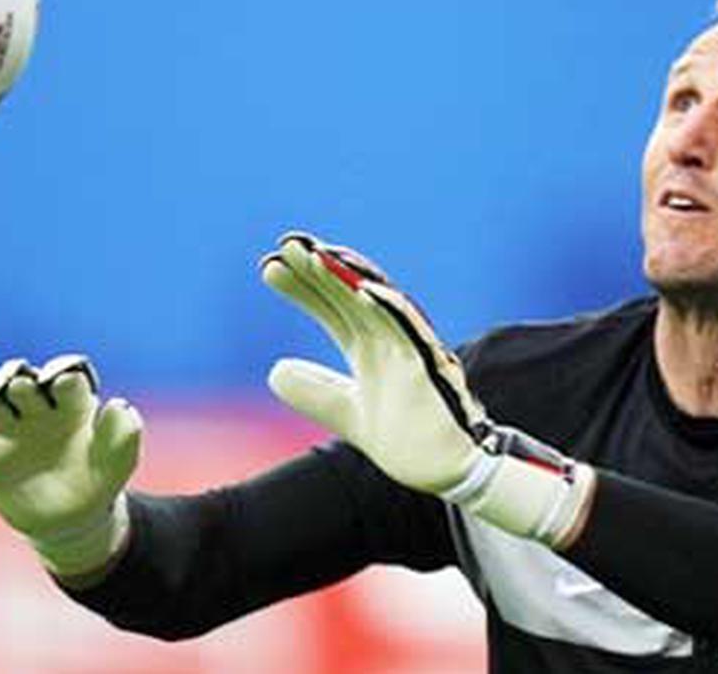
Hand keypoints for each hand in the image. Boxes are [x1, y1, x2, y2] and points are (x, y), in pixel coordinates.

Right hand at [0, 355, 140, 574]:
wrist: (73, 518)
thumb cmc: (99, 478)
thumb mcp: (120, 460)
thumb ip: (124, 433)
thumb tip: (117, 403)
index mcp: (72, 402)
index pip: (63, 377)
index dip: (60, 376)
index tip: (59, 384)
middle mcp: (36, 408)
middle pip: (20, 382)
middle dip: (17, 379)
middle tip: (19, 386)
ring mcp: (7, 430)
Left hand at [260, 232, 483, 493]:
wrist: (448, 472)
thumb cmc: (408, 440)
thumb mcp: (345, 414)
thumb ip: (314, 392)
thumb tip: (275, 370)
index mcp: (371, 350)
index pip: (333, 308)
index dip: (304, 287)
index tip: (270, 268)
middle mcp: (391, 342)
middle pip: (351, 295)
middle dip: (320, 269)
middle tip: (285, 245)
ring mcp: (412, 351)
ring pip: (378, 304)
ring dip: (349, 277)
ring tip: (315, 254)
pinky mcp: (430, 368)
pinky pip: (411, 332)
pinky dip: (391, 308)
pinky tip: (365, 290)